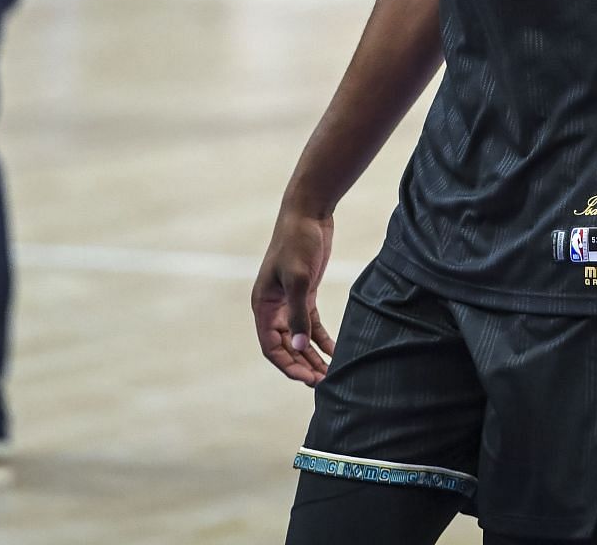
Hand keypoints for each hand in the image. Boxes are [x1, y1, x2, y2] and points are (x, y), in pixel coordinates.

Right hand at [252, 208, 336, 384]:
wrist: (308, 213)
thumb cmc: (298, 242)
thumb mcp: (299, 279)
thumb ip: (298, 315)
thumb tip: (299, 347)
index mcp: (262, 305)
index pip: (271, 347)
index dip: (287, 365)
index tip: (308, 379)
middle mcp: (272, 307)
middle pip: (285, 346)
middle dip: (302, 365)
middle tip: (323, 383)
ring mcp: (289, 301)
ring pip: (298, 338)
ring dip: (311, 356)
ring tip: (329, 374)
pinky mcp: (305, 294)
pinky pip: (310, 324)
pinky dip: (321, 339)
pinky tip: (334, 352)